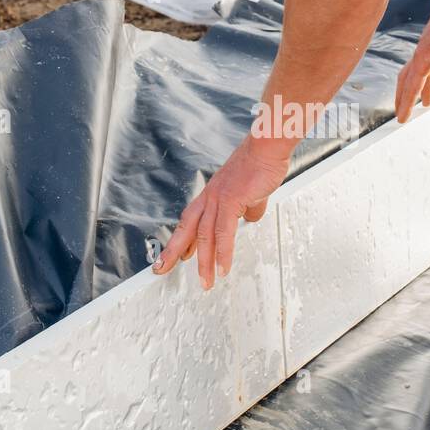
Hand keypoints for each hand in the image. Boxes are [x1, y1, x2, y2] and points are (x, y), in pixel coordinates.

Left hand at [152, 137, 290, 289]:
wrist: (267, 147)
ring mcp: (218, 199)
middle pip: (186, 229)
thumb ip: (248, 207)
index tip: (177, 256)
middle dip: (173, 252)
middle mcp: (210, 197)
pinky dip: (223, 252)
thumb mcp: (251, 192)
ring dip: (205, 263)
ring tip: (206, 283)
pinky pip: (224, 233)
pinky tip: (223, 268)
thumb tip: (250, 218)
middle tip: (162, 270)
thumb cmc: (260, 164)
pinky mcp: (231, 201)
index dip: (183, 240)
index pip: (191, 221)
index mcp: (211, 195)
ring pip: (205, 236)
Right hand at [394, 0, 429, 122]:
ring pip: (422, 74)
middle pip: (408, 81)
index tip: (401, 119)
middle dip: (404, 98)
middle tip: (402, 113)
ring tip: (426, 103)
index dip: (406, 104)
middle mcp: (423, 55)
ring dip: (422, 89)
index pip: (411, 87)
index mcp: (422, 59)